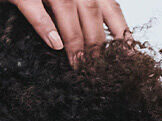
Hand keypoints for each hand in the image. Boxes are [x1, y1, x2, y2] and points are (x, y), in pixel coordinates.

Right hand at [0, 0, 130, 67]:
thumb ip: (76, 9)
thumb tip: (95, 39)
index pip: (109, 5)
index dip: (120, 30)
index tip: (128, 57)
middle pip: (91, 10)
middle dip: (98, 43)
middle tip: (99, 73)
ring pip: (69, 10)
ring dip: (77, 41)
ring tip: (80, 67)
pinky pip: (32, 6)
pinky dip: (45, 25)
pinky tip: (54, 46)